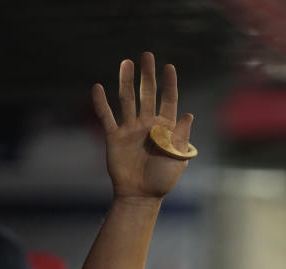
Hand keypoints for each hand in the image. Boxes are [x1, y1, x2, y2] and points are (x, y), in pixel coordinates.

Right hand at [92, 52, 194, 199]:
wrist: (141, 195)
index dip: (169, 83)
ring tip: (126, 62)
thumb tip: (188, 115)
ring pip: (127, 99)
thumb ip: (181, 137)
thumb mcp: (177, 158)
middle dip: (147, 75)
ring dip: (126, 81)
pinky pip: (107, 117)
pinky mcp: (115, 137)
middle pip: (147, 94)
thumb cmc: (163, 180)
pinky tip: (97, 87)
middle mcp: (148, 124)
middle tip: (146, 55)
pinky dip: (101, 103)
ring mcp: (130, 129)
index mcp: (166, 128)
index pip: (168, 100)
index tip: (169, 66)